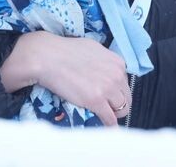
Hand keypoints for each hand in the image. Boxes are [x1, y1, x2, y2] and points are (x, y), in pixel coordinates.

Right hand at [0, 32, 130, 125]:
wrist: (48, 57)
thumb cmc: (66, 51)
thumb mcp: (93, 49)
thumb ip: (104, 61)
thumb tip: (105, 69)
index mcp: (117, 62)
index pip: (125, 83)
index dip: (116, 90)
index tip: (109, 95)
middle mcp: (116, 75)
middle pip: (126, 97)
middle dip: (117, 104)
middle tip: (107, 108)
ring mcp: (107, 88)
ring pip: (122, 110)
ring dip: (113, 114)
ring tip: (104, 116)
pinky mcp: (96, 101)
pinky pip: (110, 119)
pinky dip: (108, 125)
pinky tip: (104, 126)